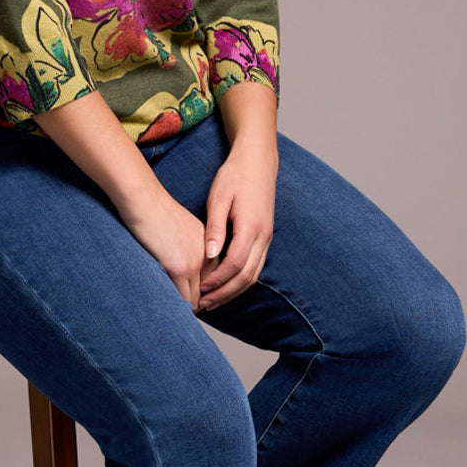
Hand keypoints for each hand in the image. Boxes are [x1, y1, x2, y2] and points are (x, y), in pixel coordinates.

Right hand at [119, 185, 212, 311]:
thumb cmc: (154, 211)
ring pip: (196, 299)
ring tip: (176, 317)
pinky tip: (168, 308)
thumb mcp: (181, 228)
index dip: (203, 292)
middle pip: (208, 291)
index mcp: (209, 245)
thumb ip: (188, 246)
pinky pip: (182, 298)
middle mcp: (207, 255)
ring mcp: (194, 263)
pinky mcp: (178, 268)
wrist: (144, 200)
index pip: (213, 278)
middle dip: (199, 304)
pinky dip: (177, 307)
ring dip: (187, 309)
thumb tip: (179, 264)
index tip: (192, 301)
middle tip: (184, 314)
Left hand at [197, 134, 277, 310]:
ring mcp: (267, 238)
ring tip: (212, 301)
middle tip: (203, 304)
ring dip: (233, 292)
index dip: (217, 280)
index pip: (235, 264)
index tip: (199, 289)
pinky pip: (256, 267)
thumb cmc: (234, 177)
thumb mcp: (219, 199)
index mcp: (251, 227)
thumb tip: (209, 255)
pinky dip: (241, 281)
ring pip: (254, 276)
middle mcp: (263, 237)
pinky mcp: (265, 238)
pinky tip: (224, 286)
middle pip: (246, 277)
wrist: (258, 162)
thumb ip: (214, 228)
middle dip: (224, 294)